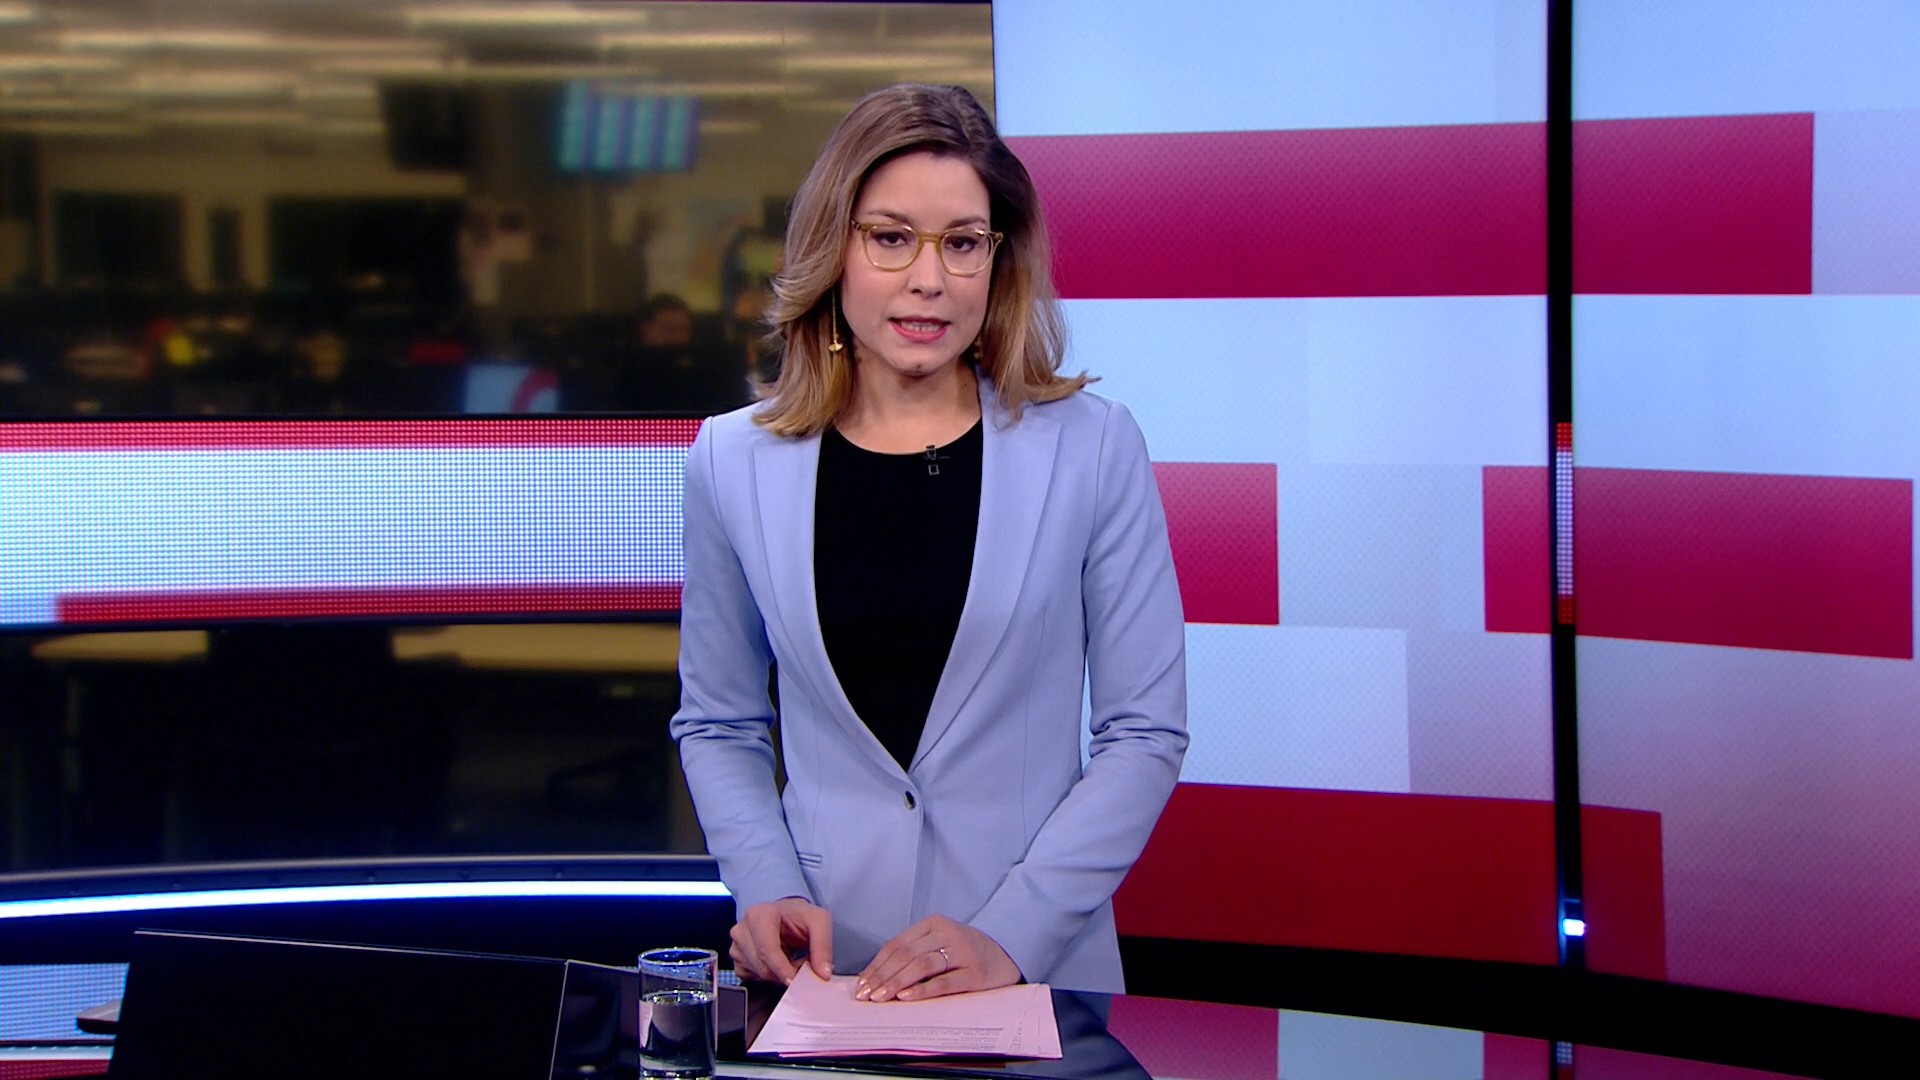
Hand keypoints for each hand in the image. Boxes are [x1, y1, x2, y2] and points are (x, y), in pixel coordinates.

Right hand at [731, 897, 832, 985]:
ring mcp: (736, 946)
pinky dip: (770, 976)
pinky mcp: (737, 961)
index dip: (783, 969)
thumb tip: (823, 973)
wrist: (785, 915)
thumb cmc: (798, 916)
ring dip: (779, 974)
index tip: (797, 980)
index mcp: (758, 915)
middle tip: (802, 964)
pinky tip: (778, 963)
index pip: (767, 950)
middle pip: (762, 966)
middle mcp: (742, 929)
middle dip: (785, 972)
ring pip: (759, 974)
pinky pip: (753, 978)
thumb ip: (823, 946)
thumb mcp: (818, 921)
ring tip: (791, 959)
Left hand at [855, 915, 1020, 1002]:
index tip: (862, 983)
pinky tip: (907, 997)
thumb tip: (875, 977)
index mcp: (934, 923)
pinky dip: (923, 990)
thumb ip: (913, 953)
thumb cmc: (965, 951)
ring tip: (881, 998)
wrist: (1007, 953)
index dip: (877, 964)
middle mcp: (947, 934)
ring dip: (896, 983)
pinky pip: (944, 982)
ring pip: (922, 965)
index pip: (897, 944)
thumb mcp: (940, 943)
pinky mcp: (975, 973)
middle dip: (882, 976)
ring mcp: (962, 952)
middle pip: (906, 954)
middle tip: (866, 995)